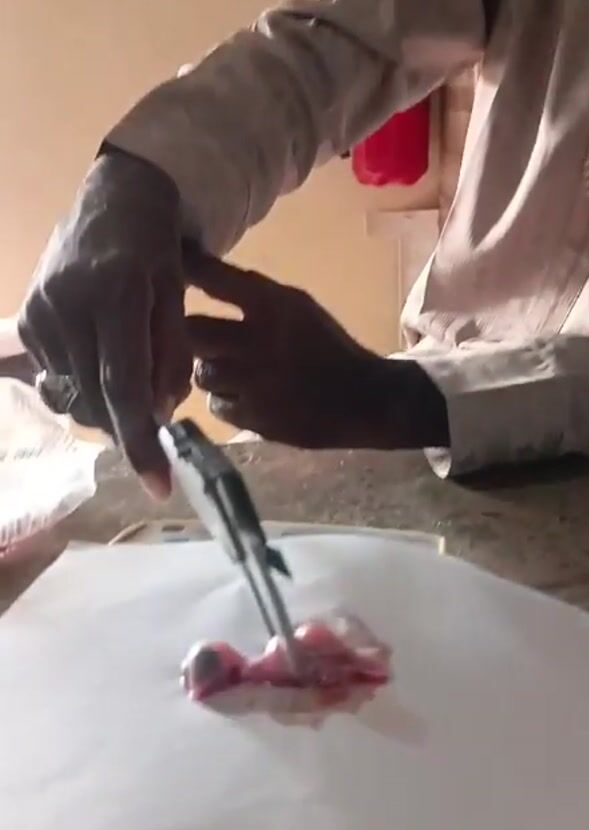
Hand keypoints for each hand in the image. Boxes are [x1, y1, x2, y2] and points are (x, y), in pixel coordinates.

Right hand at [18, 150, 191, 497]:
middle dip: (126, 425)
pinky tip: (100, 359)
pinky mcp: (27, 320)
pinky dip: (83, 385)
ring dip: (105, 406)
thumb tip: (158, 414)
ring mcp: (40, 314)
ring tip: (128, 377)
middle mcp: (68, 307)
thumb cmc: (158, 251)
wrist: (114, 201)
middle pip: (96, 401)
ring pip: (74, 397)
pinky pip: (56, 379)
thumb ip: (170, 356)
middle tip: (153, 415)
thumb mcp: (178, 297)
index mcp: (115, 296)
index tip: (158, 485)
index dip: (141, 442)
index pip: (124, 388)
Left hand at [186, 253, 448, 448]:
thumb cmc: (329, 348)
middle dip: (187, 334)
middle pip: (191, 330)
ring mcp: (253, 382)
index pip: (214, 277)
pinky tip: (243, 397)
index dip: (185, 269)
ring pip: (200, 372)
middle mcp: (258, 340)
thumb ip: (255, 297)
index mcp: (274, 304)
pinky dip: (225, 401)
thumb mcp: (298, 308)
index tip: (169, 265)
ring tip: (227, 372)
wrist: (363, 400)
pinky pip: (217, 405)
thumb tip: (200, 278)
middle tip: (196, 337)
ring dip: (208, 371)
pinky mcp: (254, 417)